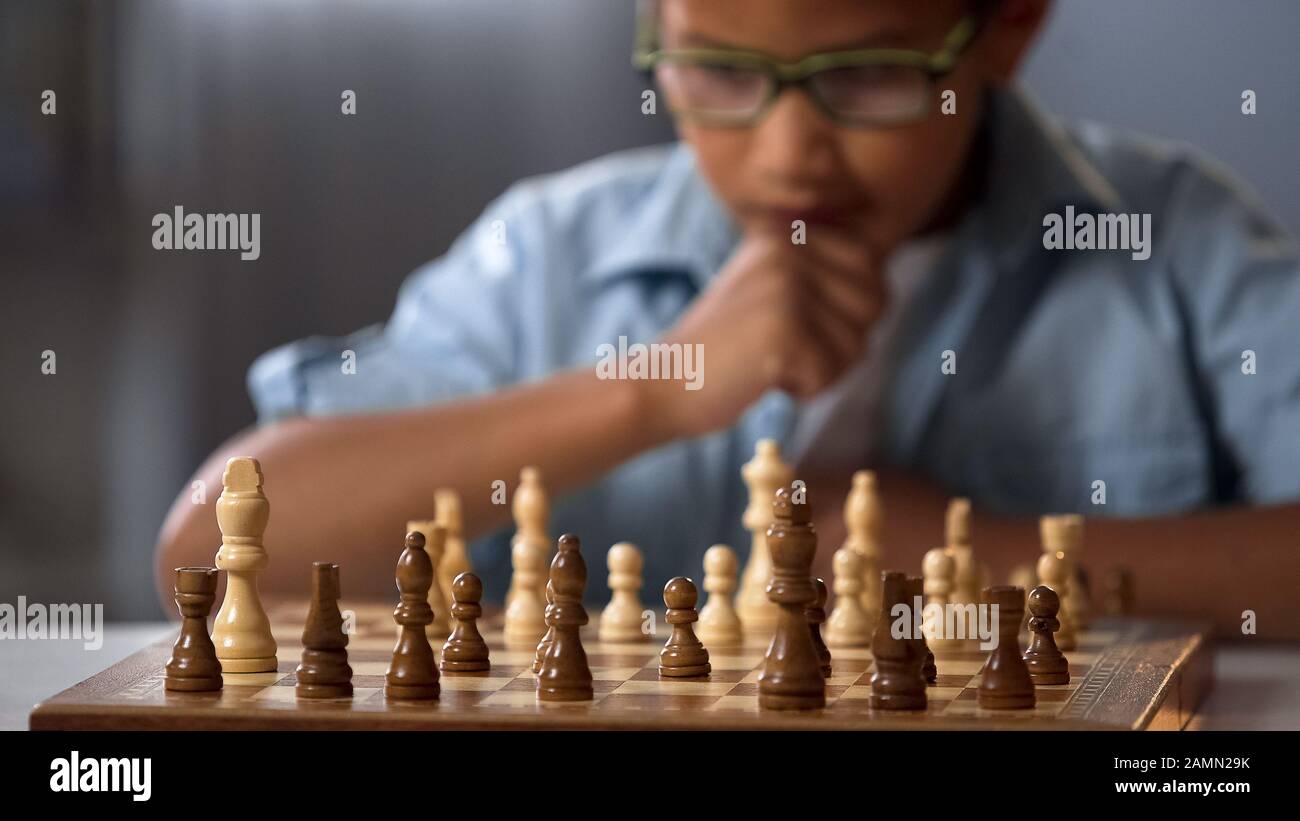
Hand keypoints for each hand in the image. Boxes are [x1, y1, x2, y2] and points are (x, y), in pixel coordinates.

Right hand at [641, 225, 884, 438]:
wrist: (663, 383)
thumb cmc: (725, 350)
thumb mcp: (771, 291)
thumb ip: (823, 276)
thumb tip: (883, 282)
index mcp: (788, 233)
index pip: (871, 267)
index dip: (850, 311)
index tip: (800, 324)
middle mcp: (788, 248)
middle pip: (874, 304)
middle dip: (842, 343)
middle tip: (787, 350)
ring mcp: (785, 286)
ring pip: (856, 344)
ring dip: (822, 369)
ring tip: (770, 362)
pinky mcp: (781, 329)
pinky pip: (829, 374)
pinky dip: (803, 389)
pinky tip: (762, 378)